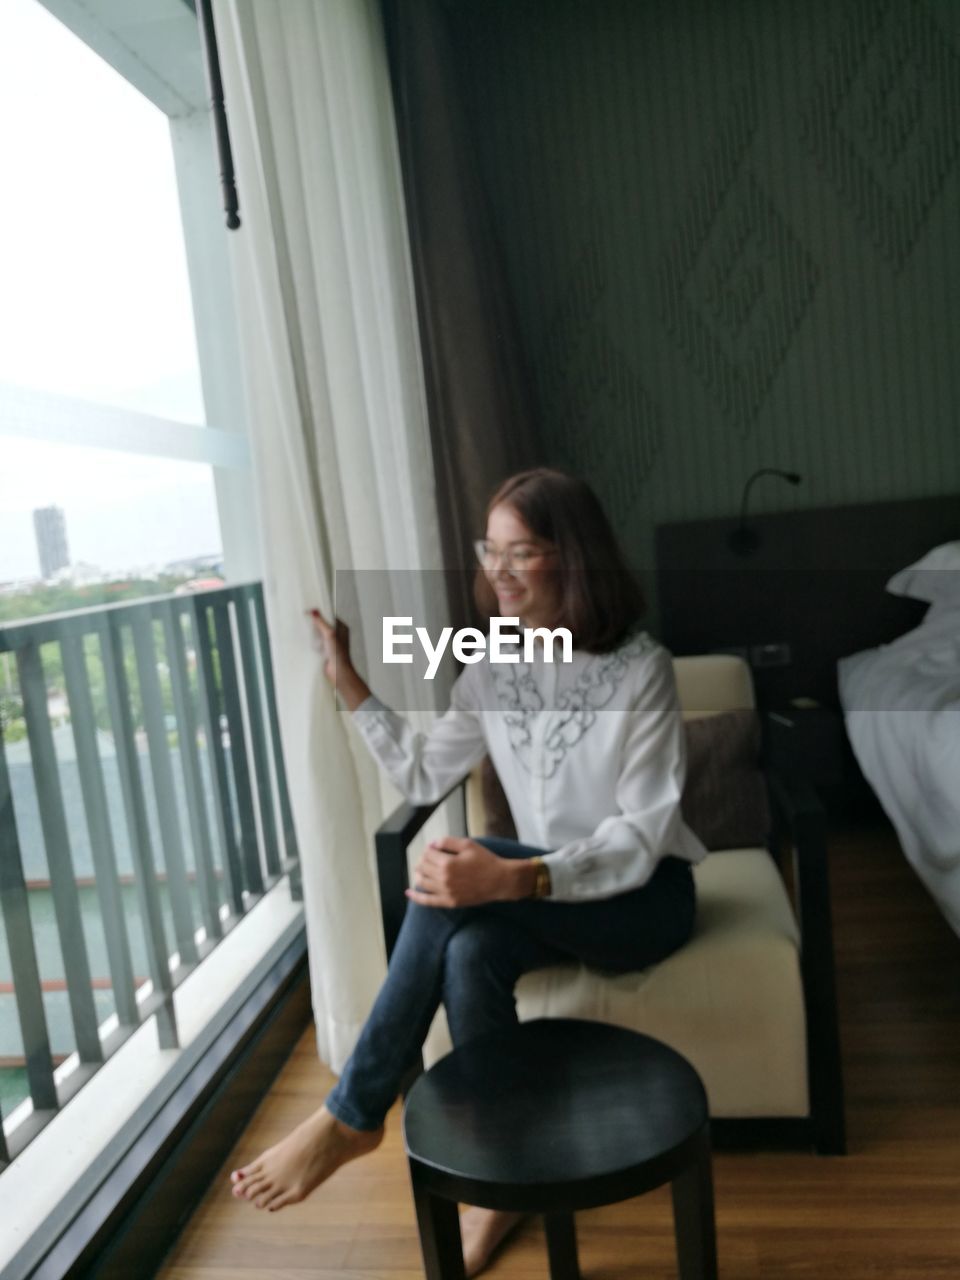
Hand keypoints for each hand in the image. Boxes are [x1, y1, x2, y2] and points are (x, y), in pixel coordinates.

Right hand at [307, 609, 368, 709]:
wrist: (338, 672)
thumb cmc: (338, 653)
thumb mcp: (329, 634)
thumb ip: (321, 622)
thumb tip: (313, 611)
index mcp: (342, 628)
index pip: (330, 616)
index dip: (320, 613)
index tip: (309, 611)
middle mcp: (338, 634)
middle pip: (324, 624)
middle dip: (315, 623)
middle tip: (304, 618)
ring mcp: (332, 643)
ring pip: (320, 633)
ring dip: (313, 632)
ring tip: (303, 628)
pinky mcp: (326, 650)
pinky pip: (317, 642)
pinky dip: (312, 641)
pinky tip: (305, 640)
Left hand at [406, 837, 525, 907]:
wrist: (500, 880)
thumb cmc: (486, 860)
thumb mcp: (468, 845)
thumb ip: (448, 842)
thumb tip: (432, 844)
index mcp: (448, 863)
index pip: (428, 854)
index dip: (429, 849)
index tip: (434, 849)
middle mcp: (444, 879)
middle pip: (422, 867)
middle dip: (423, 860)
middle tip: (430, 857)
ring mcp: (446, 892)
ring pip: (422, 882)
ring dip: (419, 873)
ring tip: (422, 869)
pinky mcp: (449, 902)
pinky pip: (428, 901)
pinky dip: (416, 897)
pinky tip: (409, 892)